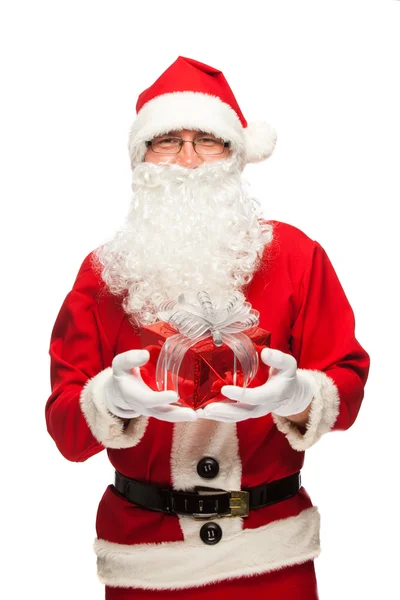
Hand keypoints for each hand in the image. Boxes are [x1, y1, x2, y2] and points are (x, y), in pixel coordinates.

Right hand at [104, 349, 196, 422]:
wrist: (120, 390)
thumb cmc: (123, 374)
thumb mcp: (121, 364)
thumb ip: (130, 359)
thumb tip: (145, 355)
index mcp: (134, 395)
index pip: (148, 400)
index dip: (160, 398)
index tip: (174, 395)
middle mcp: (144, 406)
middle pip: (162, 413)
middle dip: (178, 414)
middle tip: (193, 414)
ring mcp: (153, 410)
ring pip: (169, 416)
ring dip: (184, 416)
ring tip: (200, 414)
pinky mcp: (161, 409)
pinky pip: (173, 413)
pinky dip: (185, 412)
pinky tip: (199, 409)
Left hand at [197, 348, 313, 422]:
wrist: (290, 394)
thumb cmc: (286, 376)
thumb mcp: (288, 365)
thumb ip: (278, 359)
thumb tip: (266, 353)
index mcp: (272, 394)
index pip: (254, 397)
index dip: (240, 394)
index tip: (224, 389)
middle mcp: (262, 407)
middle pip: (242, 412)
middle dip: (224, 411)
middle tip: (207, 408)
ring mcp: (254, 411)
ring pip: (235, 417)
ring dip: (218, 416)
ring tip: (200, 413)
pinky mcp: (247, 412)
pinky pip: (232, 417)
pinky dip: (219, 415)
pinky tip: (205, 412)